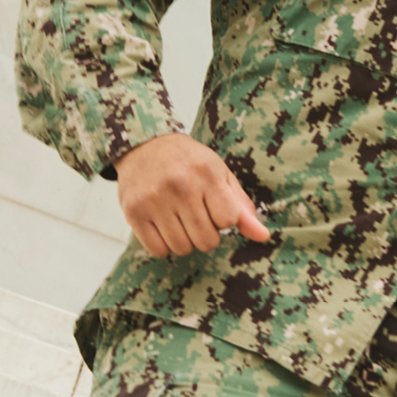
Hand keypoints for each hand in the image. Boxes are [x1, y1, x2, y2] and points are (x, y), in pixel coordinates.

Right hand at [114, 133, 269, 257]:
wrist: (145, 145)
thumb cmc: (189, 163)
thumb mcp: (220, 175)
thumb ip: (241, 206)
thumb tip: (263, 236)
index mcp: (207, 174)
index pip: (228, 220)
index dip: (223, 219)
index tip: (214, 207)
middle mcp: (180, 186)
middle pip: (206, 240)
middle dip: (206, 234)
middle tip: (196, 215)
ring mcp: (155, 200)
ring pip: (182, 248)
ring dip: (185, 240)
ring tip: (179, 219)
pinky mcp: (134, 212)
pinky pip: (158, 250)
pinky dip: (164, 244)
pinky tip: (163, 225)